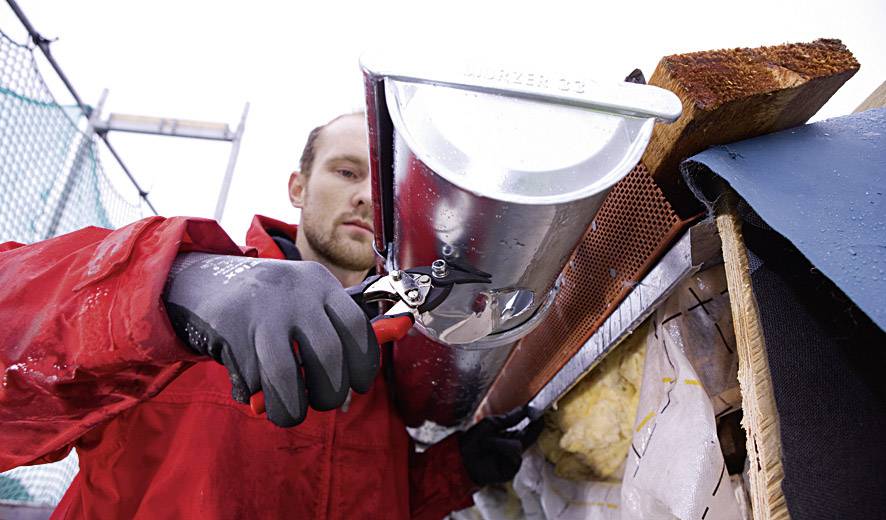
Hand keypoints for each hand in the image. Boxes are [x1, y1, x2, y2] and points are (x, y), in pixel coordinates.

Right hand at [162, 253, 378, 426]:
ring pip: (285, 374)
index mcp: (319, 284)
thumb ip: (331, 331)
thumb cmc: (269, 303)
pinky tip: (253, 389)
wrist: (206, 280)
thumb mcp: (304, 299)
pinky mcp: (230, 329)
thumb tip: (353, 382)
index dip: (364, 363)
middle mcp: (293, 293)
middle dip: (331, 393)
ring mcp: (260, 311)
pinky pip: (251, 379)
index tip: (360, 385)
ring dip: (292, 408)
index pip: (356, 326)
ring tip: (290, 414)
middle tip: (324, 402)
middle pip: (327, 354)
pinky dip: (255, 395)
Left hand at [458, 406, 542, 485]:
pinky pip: (513, 453)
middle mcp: (513, 448)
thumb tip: (525, 409)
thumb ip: (509, 418)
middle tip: (538, 419)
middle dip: (533, 428)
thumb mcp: (491, 424)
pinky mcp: (511, 469)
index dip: (534, 423)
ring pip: (518, 444)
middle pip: (529, 437)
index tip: (541, 414)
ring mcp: (513, 460)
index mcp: (508, 437)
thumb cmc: (471, 442)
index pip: (526, 430)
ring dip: (502, 441)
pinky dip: (502, 448)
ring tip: (488, 443)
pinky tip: (493, 450)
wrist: (461, 459)